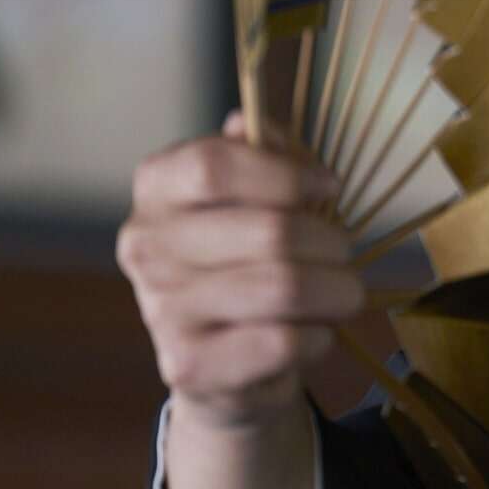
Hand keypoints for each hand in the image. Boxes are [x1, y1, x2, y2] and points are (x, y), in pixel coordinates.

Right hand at [118, 110, 362, 430]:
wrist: (223, 359)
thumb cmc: (247, 257)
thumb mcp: (257, 194)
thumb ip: (264, 152)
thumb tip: (248, 123)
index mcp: (157, 188)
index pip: (216, 165)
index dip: (288, 173)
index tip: (330, 184)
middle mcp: (145, 245)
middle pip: (269, 230)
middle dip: (330, 241)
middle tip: (344, 251)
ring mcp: (160, 309)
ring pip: (284, 287)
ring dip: (336, 290)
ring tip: (344, 292)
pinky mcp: (186, 365)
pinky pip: (282, 341)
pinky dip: (318, 335)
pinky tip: (314, 331)